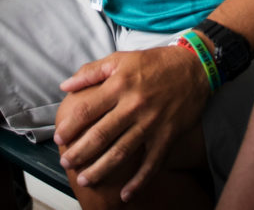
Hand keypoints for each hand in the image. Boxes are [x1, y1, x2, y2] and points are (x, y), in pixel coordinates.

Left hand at [52, 45, 209, 200]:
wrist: (195, 67)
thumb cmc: (154, 63)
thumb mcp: (121, 59)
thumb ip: (92, 72)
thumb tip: (65, 85)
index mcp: (120, 85)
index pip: (87, 110)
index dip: (70, 126)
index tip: (58, 137)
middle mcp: (133, 106)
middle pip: (101, 135)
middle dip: (80, 152)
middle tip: (66, 162)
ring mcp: (151, 123)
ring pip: (121, 152)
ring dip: (100, 169)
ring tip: (84, 179)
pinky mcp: (167, 136)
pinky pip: (151, 163)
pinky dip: (139, 181)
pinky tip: (125, 195)